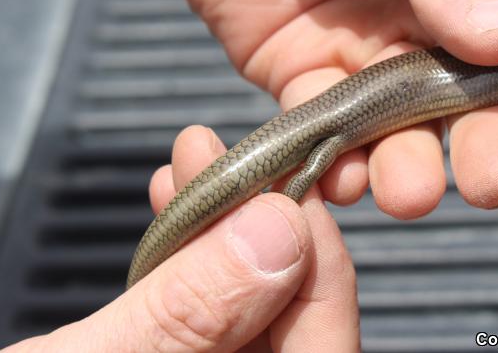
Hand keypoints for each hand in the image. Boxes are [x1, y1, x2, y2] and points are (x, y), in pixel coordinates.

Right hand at [1, 126, 358, 351]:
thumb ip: (187, 314)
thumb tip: (273, 233)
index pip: (325, 335)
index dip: (314, 252)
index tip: (288, 187)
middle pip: (291, 311)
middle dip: (260, 222)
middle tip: (234, 162)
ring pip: (247, 301)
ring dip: (222, 226)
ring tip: (191, 166)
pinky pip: (203, 309)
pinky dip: (189, 255)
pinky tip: (172, 207)